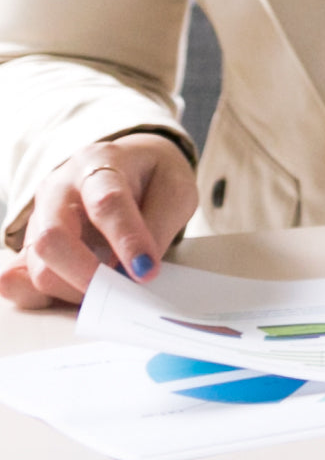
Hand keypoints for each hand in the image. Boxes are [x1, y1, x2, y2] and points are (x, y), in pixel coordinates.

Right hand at [2, 132, 197, 308]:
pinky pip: (16, 278)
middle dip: (86, 273)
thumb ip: (159, 227)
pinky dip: (41, 296)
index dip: (126, 240)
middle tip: (121, 290)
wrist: (128, 164)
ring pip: (38, 265)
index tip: (146, 271)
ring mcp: (38, 217)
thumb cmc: (152, 177)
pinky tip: (73, 294)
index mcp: (100, 163)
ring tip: (111, 288)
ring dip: (74, 289)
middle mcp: (58, 189)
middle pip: (53, 237)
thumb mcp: (174, 190)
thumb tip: (139, 272)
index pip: (107, 203)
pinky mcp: (29, 244)